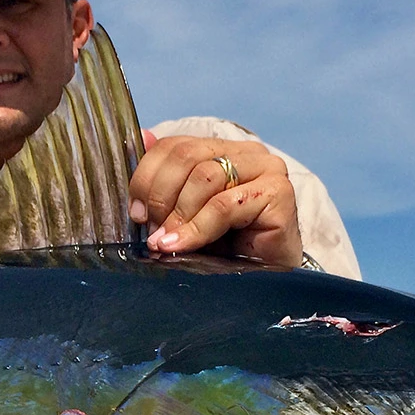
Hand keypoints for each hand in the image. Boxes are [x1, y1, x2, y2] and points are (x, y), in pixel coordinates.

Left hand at [128, 133, 302, 267]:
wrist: (267, 276)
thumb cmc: (227, 246)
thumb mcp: (186, 214)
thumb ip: (165, 181)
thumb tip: (140, 138)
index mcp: (222, 148)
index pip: (175, 144)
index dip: (147, 176)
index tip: (136, 212)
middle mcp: (247, 152)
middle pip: (188, 156)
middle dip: (161, 195)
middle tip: (151, 229)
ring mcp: (266, 169)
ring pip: (206, 177)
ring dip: (179, 214)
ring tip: (164, 242)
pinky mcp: (278, 192)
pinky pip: (224, 206)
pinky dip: (197, 229)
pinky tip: (182, 245)